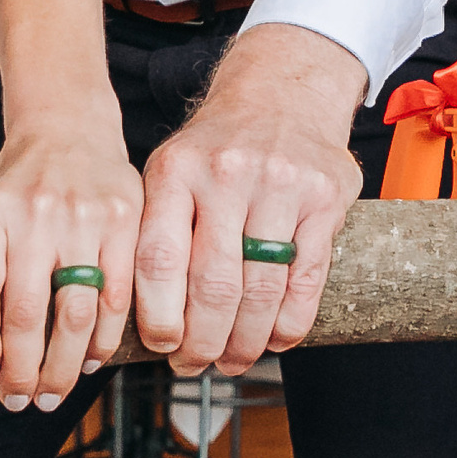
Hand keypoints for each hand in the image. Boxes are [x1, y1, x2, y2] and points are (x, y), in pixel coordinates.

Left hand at [0, 122, 139, 413]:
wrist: (70, 127)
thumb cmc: (18, 180)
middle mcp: (36, 214)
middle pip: (25, 313)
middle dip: (22, 371)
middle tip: (19, 400)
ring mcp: (84, 217)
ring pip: (75, 314)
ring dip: (63, 367)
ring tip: (52, 393)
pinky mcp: (125, 223)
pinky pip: (118, 298)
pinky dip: (103, 340)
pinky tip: (88, 360)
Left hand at [136, 24, 363, 376]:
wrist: (282, 91)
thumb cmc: (216, 147)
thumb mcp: (170, 169)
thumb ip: (154, 230)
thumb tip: (131, 317)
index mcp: (176, 170)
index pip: (159, 260)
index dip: (160, 317)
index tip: (162, 347)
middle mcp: (227, 174)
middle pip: (212, 285)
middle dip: (203, 342)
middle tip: (196, 366)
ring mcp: (280, 185)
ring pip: (261, 290)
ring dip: (246, 342)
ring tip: (232, 361)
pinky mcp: (325, 198)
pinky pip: (306, 280)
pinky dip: (290, 323)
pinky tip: (275, 340)